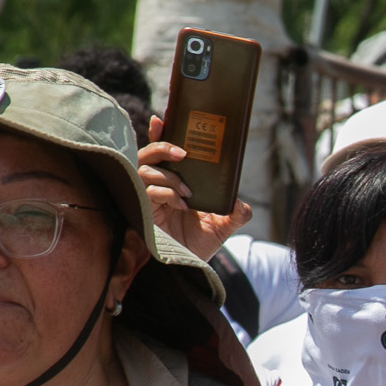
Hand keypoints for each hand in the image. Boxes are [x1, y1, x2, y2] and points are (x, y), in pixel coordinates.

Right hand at [140, 115, 251, 260]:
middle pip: (147, 154)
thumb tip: (243, 206)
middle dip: (162, 147)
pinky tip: (181, 204)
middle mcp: (157, 186)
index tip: (162, 117)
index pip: (162, 153)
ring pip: (145, 170)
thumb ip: (236, 214)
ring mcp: (147, 198)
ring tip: (187, 191)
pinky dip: (166, 193)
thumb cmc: (201, 245)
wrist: (189, 268)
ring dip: (168, 176)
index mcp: (173, 181)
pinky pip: (148, 191)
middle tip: (183, 154)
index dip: (160, 133)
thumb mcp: (223, 226)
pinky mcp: (142, 211)